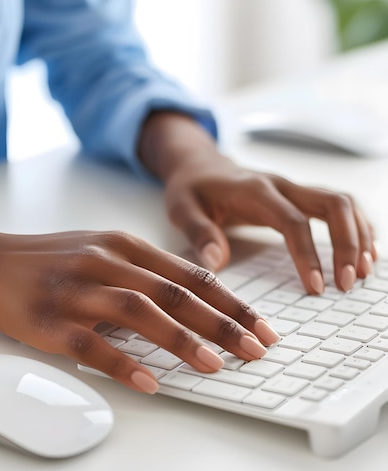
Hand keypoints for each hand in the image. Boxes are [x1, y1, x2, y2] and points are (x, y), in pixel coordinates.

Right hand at [0, 216, 278, 394]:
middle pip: (174, 292)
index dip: (230, 302)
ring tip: (214, 366)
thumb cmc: (47, 258)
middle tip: (255, 349)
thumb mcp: (99, 248)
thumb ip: (142, 269)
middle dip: (222, 323)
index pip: (189, 274)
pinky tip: (149, 382)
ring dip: (181, 340)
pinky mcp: (49, 319)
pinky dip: (123, 364)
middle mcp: (103, 261)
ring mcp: (76, 289)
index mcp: (121, 244)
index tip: (260, 326)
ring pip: (138, 312)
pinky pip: (91, 344)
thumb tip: (193, 300)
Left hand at [138, 111, 376, 293]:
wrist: (198, 165)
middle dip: (347, 243)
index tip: (317, 287)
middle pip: (332, 204)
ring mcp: (293, 188)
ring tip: (364, 272)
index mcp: (254, 191)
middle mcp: (281, 185)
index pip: (293, 221)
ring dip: (358, 235)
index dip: (309, 254)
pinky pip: (337, 206)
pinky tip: (364, 251)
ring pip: (341, 202)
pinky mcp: (298, 196)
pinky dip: (355, 226)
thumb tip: (216, 263)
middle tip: (349, 282)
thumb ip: (198, 233)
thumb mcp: (181, 209)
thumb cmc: (190, 189)